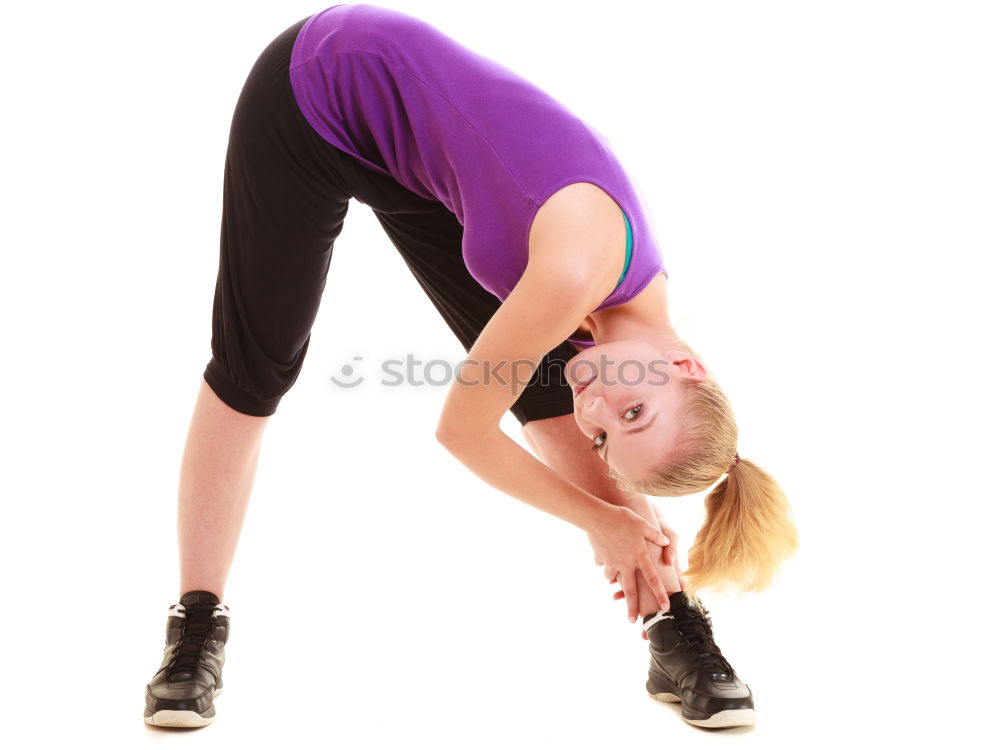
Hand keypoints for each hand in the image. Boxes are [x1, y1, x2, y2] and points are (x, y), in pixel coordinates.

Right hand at [598, 504, 684, 639]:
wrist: (597, 517)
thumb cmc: (622, 518)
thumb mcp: (642, 524)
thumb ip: (654, 535)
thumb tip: (665, 541)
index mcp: (639, 556)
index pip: (653, 579)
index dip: (660, 594)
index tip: (665, 607)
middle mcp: (626, 564)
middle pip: (631, 591)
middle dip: (632, 608)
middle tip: (634, 621)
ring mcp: (612, 562)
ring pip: (613, 579)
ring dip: (615, 583)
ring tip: (614, 587)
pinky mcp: (602, 558)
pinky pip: (604, 567)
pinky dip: (605, 567)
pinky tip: (604, 563)